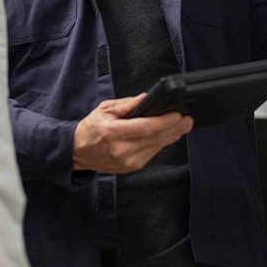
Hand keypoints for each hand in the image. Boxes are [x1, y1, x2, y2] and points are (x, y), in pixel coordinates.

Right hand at [71, 95, 192, 173]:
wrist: (79, 151)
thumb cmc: (91, 128)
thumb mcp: (105, 109)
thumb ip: (127, 104)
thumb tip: (146, 99)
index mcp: (113, 133)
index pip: (145, 128)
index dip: (164, 122)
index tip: (177, 114)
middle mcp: (122, 150)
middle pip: (155, 138)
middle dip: (174, 128)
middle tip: (188, 120)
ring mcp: (128, 161)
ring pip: (156, 147)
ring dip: (171, 136)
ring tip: (183, 126)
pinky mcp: (132, 167)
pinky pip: (152, 153)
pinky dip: (161, 143)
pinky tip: (169, 135)